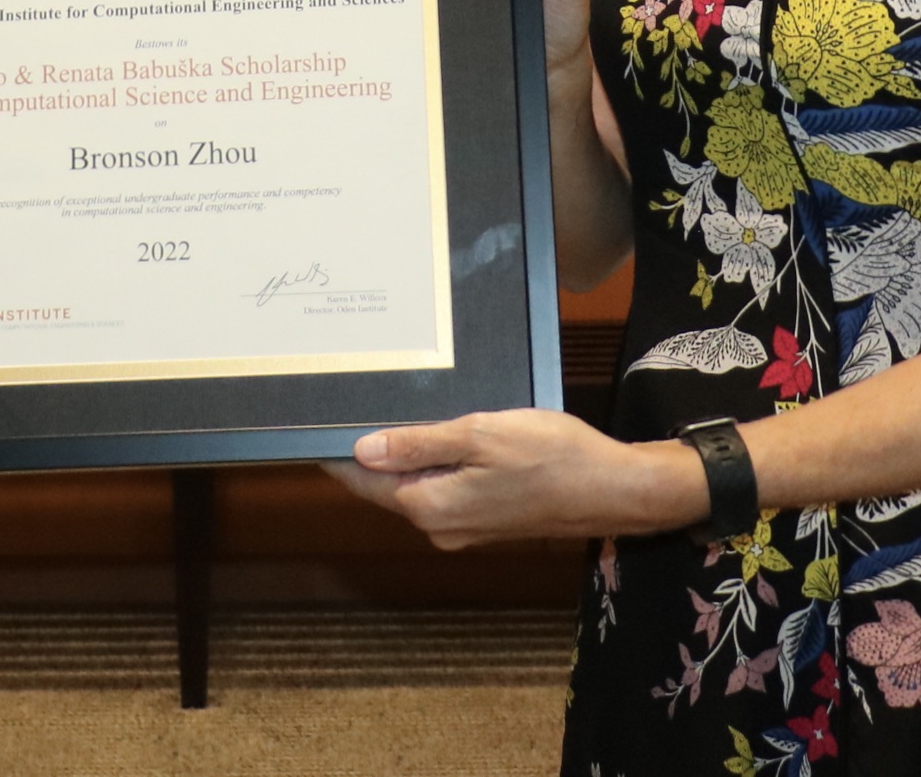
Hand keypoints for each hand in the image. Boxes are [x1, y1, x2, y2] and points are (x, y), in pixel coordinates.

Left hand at [322, 409, 699, 550]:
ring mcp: (462, 524)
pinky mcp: (484, 516)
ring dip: (402, 450)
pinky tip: (437, 428)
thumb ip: (418, 444)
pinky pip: (441, 485)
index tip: (308, 421)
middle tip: (348, 395)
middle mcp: (439, 524)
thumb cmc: (550, 455)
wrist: (612, 488)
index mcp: (429, 504)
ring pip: (414, 482)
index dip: (335, 449)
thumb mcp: (479, 435)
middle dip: (367, 445)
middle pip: (385, 482)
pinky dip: (432, 459)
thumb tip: (362, 449)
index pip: (362, 478)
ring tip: (389, 403)